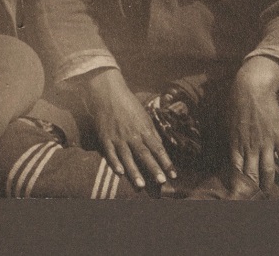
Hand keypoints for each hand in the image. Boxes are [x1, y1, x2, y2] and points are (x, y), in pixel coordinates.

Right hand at [75, 69, 175, 189]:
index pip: (157, 148)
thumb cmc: (128, 105)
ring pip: (127, 156)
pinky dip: (114, 162)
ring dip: (134, 171)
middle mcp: (132, 134)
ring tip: (140, 185)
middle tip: (161, 181)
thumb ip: (152, 133)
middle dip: (153, 168)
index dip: (166, 162)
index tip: (173, 175)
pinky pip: (110, 152)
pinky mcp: (105, 138)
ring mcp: (118, 137)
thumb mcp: (144, 117)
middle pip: (144, 153)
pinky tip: (119, 172)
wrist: (108, 93)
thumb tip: (160, 148)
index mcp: (144, 129)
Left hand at [227, 57, 278, 193]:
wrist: (252, 86)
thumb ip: (231, 140)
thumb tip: (232, 156)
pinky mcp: (278, 135)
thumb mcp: (227, 122)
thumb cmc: (236, 102)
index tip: (237, 194)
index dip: (237, 184)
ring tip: (269, 192)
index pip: (236, 170)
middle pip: (252, 175)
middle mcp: (250, 145)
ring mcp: (265, 141)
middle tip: (253, 198)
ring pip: (268, 170)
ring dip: (269, 183)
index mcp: (235, 142)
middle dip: (252, 190)